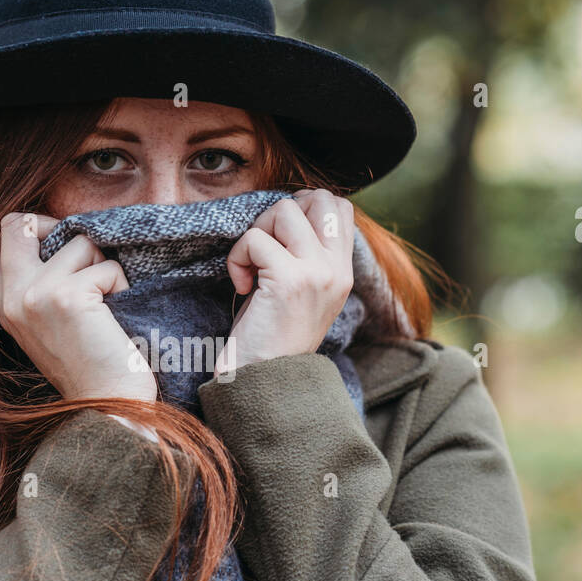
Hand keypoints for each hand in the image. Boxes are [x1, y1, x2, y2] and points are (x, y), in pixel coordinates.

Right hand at [0, 212, 157, 402]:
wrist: (107, 406)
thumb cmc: (88, 367)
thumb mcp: (45, 327)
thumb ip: (33, 289)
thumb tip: (48, 237)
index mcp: (4, 308)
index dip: (26, 233)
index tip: (56, 248)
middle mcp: (12, 298)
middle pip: (17, 223)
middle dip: (58, 226)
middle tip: (84, 253)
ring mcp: (36, 295)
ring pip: (79, 241)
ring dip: (103, 264)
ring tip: (107, 302)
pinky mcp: (67, 296)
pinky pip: (107, 265)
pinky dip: (122, 284)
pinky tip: (118, 316)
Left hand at [214, 190, 353, 374]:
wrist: (265, 383)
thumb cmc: (272, 338)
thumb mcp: (302, 292)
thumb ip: (306, 256)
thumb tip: (288, 213)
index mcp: (343, 272)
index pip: (340, 206)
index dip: (304, 206)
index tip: (280, 237)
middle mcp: (337, 269)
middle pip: (319, 197)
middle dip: (281, 212)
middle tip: (265, 248)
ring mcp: (317, 272)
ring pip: (285, 210)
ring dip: (256, 232)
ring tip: (252, 268)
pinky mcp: (289, 279)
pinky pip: (255, 239)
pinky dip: (238, 258)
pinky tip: (242, 286)